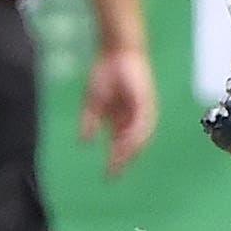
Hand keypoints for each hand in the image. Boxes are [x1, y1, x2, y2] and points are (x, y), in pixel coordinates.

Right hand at [81, 48, 156, 177]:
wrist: (116, 54)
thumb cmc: (105, 75)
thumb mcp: (93, 102)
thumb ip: (89, 122)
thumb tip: (83, 141)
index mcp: (122, 119)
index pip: (121, 145)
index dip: (114, 159)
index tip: (108, 175)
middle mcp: (134, 118)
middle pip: (131, 145)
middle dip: (122, 161)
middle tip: (112, 176)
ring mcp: (142, 112)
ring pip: (138, 138)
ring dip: (128, 151)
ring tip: (118, 163)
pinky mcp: (146, 103)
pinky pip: (143, 124)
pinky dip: (134, 135)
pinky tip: (126, 144)